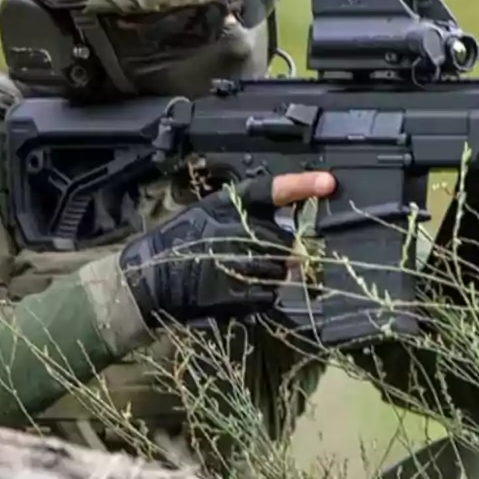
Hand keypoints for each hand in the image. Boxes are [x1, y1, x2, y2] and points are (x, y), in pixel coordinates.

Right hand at [118, 171, 335, 325]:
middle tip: (254, 258)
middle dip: (277, 252)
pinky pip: (268, 294)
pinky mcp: (235, 291)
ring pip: (280, 269)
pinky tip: (241, 292)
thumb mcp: (209, 214)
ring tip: (242, 275)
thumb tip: (290, 236)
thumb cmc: (181, 243)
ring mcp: (237, 261)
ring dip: (270, 275)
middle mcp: (236, 229)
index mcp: (228, 204)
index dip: (302, 184)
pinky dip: (262, 296)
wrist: (150, 277)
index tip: (328, 182)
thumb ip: (248, 219)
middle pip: (284, 241)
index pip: (272, 189)